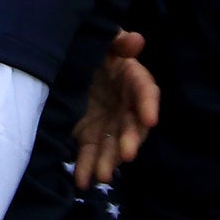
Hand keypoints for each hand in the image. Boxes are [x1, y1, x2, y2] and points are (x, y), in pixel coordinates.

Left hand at [74, 30, 159, 188]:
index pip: (145, 90)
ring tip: (102, 176)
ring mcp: (108, 120)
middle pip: (132, 124)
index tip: (150, 119)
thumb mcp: (101, 37)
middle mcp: (125, 103)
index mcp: (130, 76)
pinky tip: (82, 181)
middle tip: (127, 155)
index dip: (148, 104)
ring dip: (109, 160)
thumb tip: (136, 40)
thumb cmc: (92, 44)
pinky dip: (87, 166)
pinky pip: (90, 151)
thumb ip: (116, 40)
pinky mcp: (89, 133)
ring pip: (112, 143)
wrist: (69, 59)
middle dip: (130, 140)